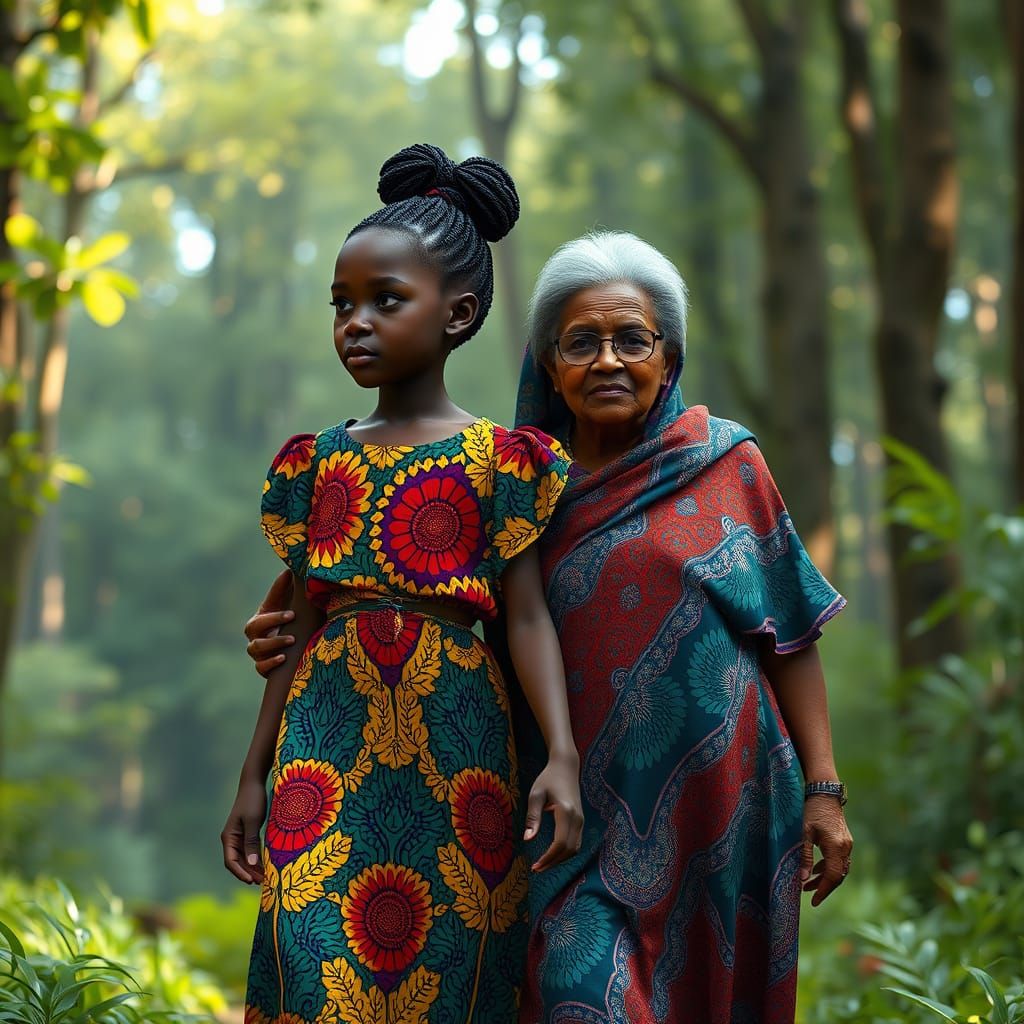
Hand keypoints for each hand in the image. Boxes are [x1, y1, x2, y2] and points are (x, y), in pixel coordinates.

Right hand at [221, 778, 267, 883]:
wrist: (254, 783)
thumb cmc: (252, 800)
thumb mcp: (253, 821)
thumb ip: (251, 842)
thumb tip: (252, 864)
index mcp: (228, 837)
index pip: (231, 861)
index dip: (240, 873)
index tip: (251, 881)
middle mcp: (231, 839)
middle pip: (237, 862)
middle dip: (248, 873)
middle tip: (263, 883)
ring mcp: (239, 837)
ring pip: (244, 858)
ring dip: (253, 868)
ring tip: (265, 878)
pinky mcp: (247, 833)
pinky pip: (250, 851)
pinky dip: (256, 859)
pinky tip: (265, 865)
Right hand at [245, 569, 294, 676]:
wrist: (292, 637)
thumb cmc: (287, 616)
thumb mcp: (284, 603)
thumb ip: (283, 588)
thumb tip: (288, 570)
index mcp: (257, 623)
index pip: (259, 623)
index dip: (274, 619)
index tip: (292, 615)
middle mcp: (254, 639)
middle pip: (255, 642)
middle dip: (274, 639)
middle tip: (293, 637)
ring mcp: (258, 655)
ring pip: (258, 655)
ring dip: (274, 651)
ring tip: (291, 646)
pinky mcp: (264, 667)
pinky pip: (261, 669)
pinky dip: (270, 665)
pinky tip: (283, 660)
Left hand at [524, 751, 583, 871]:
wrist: (566, 767)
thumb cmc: (548, 779)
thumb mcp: (536, 795)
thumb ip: (533, 817)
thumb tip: (527, 839)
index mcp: (566, 813)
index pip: (560, 844)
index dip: (549, 858)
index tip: (535, 866)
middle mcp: (577, 819)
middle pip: (569, 850)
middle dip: (553, 862)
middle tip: (537, 868)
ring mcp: (581, 820)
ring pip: (574, 849)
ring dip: (560, 859)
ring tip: (543, 864)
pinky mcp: (580, 821)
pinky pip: (576, 842)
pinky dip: (565, 852)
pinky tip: (553, 854)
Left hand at [801, 794, 852, 905]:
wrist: (825, 793)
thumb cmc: (811, 811)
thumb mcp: (804, 833)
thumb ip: (805, 857)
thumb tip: (803, 879)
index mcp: (836, 847)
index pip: (833, 876)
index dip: (823, 890)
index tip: (813, 901)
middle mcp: (845, 848)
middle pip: (838, 875)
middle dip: (824, 887)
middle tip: (809, 896)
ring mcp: (847, 844)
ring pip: (839, 869)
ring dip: (825, 878)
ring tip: (808, 885)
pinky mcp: (845, 841)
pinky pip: (839, 860)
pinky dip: (828, 868)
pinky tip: (816, 871)